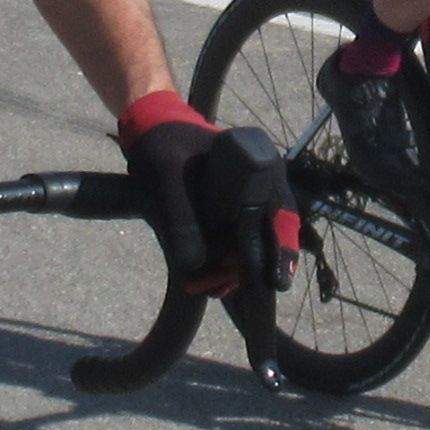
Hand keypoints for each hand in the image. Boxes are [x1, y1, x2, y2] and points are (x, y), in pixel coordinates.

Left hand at [117, 93, 299, 295]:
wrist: (148, 130)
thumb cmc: (162, 144)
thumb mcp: (165, 178)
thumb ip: (179, 218)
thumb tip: (194, 264)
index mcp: (258, 165)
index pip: (281, 213)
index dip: (281, 248)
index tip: (277, 280)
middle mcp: (260, 183)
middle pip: (272, 233)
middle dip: (260, 267)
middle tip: (251, 299)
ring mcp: (245, 198)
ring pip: (253, 241)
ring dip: (239, 269)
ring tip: (219, 289)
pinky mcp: (227, 211)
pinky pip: (234, 240)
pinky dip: (225, 262)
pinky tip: (212, 282)